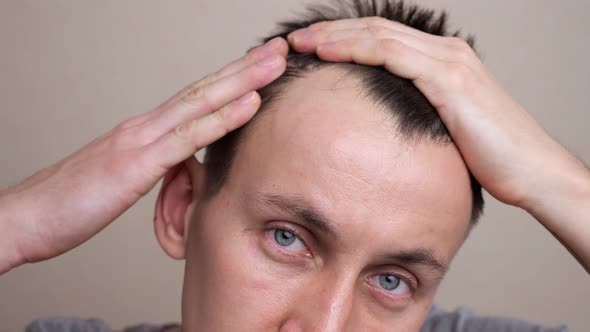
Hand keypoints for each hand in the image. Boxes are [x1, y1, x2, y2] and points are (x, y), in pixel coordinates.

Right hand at [0, 37, 287, 273]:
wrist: (26, 218)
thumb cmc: (71, 203)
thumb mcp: (123, 182)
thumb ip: (156, 168)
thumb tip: (187, 169)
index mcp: (143, 131)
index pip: (194, 98)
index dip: (229, 80)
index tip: (259, 67)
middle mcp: (145, 126)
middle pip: (203, 89)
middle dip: (244, 67)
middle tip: (277, 49)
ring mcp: (141, 140)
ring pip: (202, 102)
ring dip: (243, 80)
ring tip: (275, 62)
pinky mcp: (137, 163)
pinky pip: (189, 137)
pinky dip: (224, 117)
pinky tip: (251, 102)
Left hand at [287, 18, 589, 272]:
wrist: (530, 170)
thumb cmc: (488, 157)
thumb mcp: (443, 129)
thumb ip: (415, 116)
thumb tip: (380, 129)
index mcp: (441, 61)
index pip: (382, 38)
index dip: (344, 38)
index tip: (310, 48)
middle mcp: (444, 52)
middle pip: (375, 29)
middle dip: (331, 32)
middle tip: (295, 40)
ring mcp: (447, 61)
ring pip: (379, 35)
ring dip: (336, 36)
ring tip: (301, 43)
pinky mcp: (448, 79)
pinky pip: (392, 55)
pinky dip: (357, 50)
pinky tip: (329, 54)